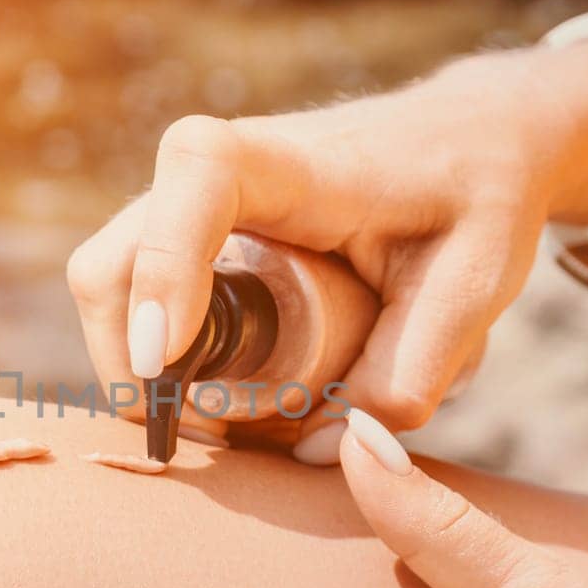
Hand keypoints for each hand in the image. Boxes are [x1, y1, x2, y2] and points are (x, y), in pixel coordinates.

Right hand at [65, 47, 587, 453]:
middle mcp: (221, 171)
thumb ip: (414, 370)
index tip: (164, 357)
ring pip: (109, 283)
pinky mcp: (191, 235)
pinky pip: (133, 297)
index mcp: (296, 162)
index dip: (165, 263)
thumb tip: (323, 448)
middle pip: (113, 255)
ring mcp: (194, 206)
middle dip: (129, 358)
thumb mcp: (475, 285)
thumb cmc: (478, 197)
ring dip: (138, 368)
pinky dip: (154, 360)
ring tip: (220, 426)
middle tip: (201, 435)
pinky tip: (218, 400)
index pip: (199, 174)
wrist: (473, 139)